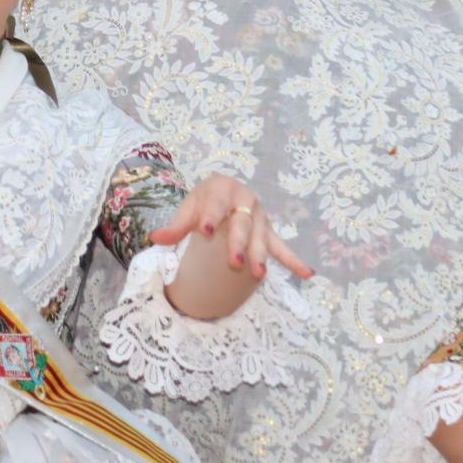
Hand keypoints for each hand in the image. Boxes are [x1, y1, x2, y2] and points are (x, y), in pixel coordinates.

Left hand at [150, 174, 312, 282]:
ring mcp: (260, 216)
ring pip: (261, 236)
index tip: (203, 229)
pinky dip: (294, 260)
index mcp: (221, 189)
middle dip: (238, 242)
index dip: (209, 215)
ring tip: (258, 274)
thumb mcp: (188, 208)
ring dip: (261, 255)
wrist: (223, 190)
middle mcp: (244, 199)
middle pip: (241, 223)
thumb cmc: (203, 202)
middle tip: (234, 261)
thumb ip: (175, 226)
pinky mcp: (269, 230)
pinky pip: (282, 246)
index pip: (214, 203)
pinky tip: (308, 273)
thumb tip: (155, 239)